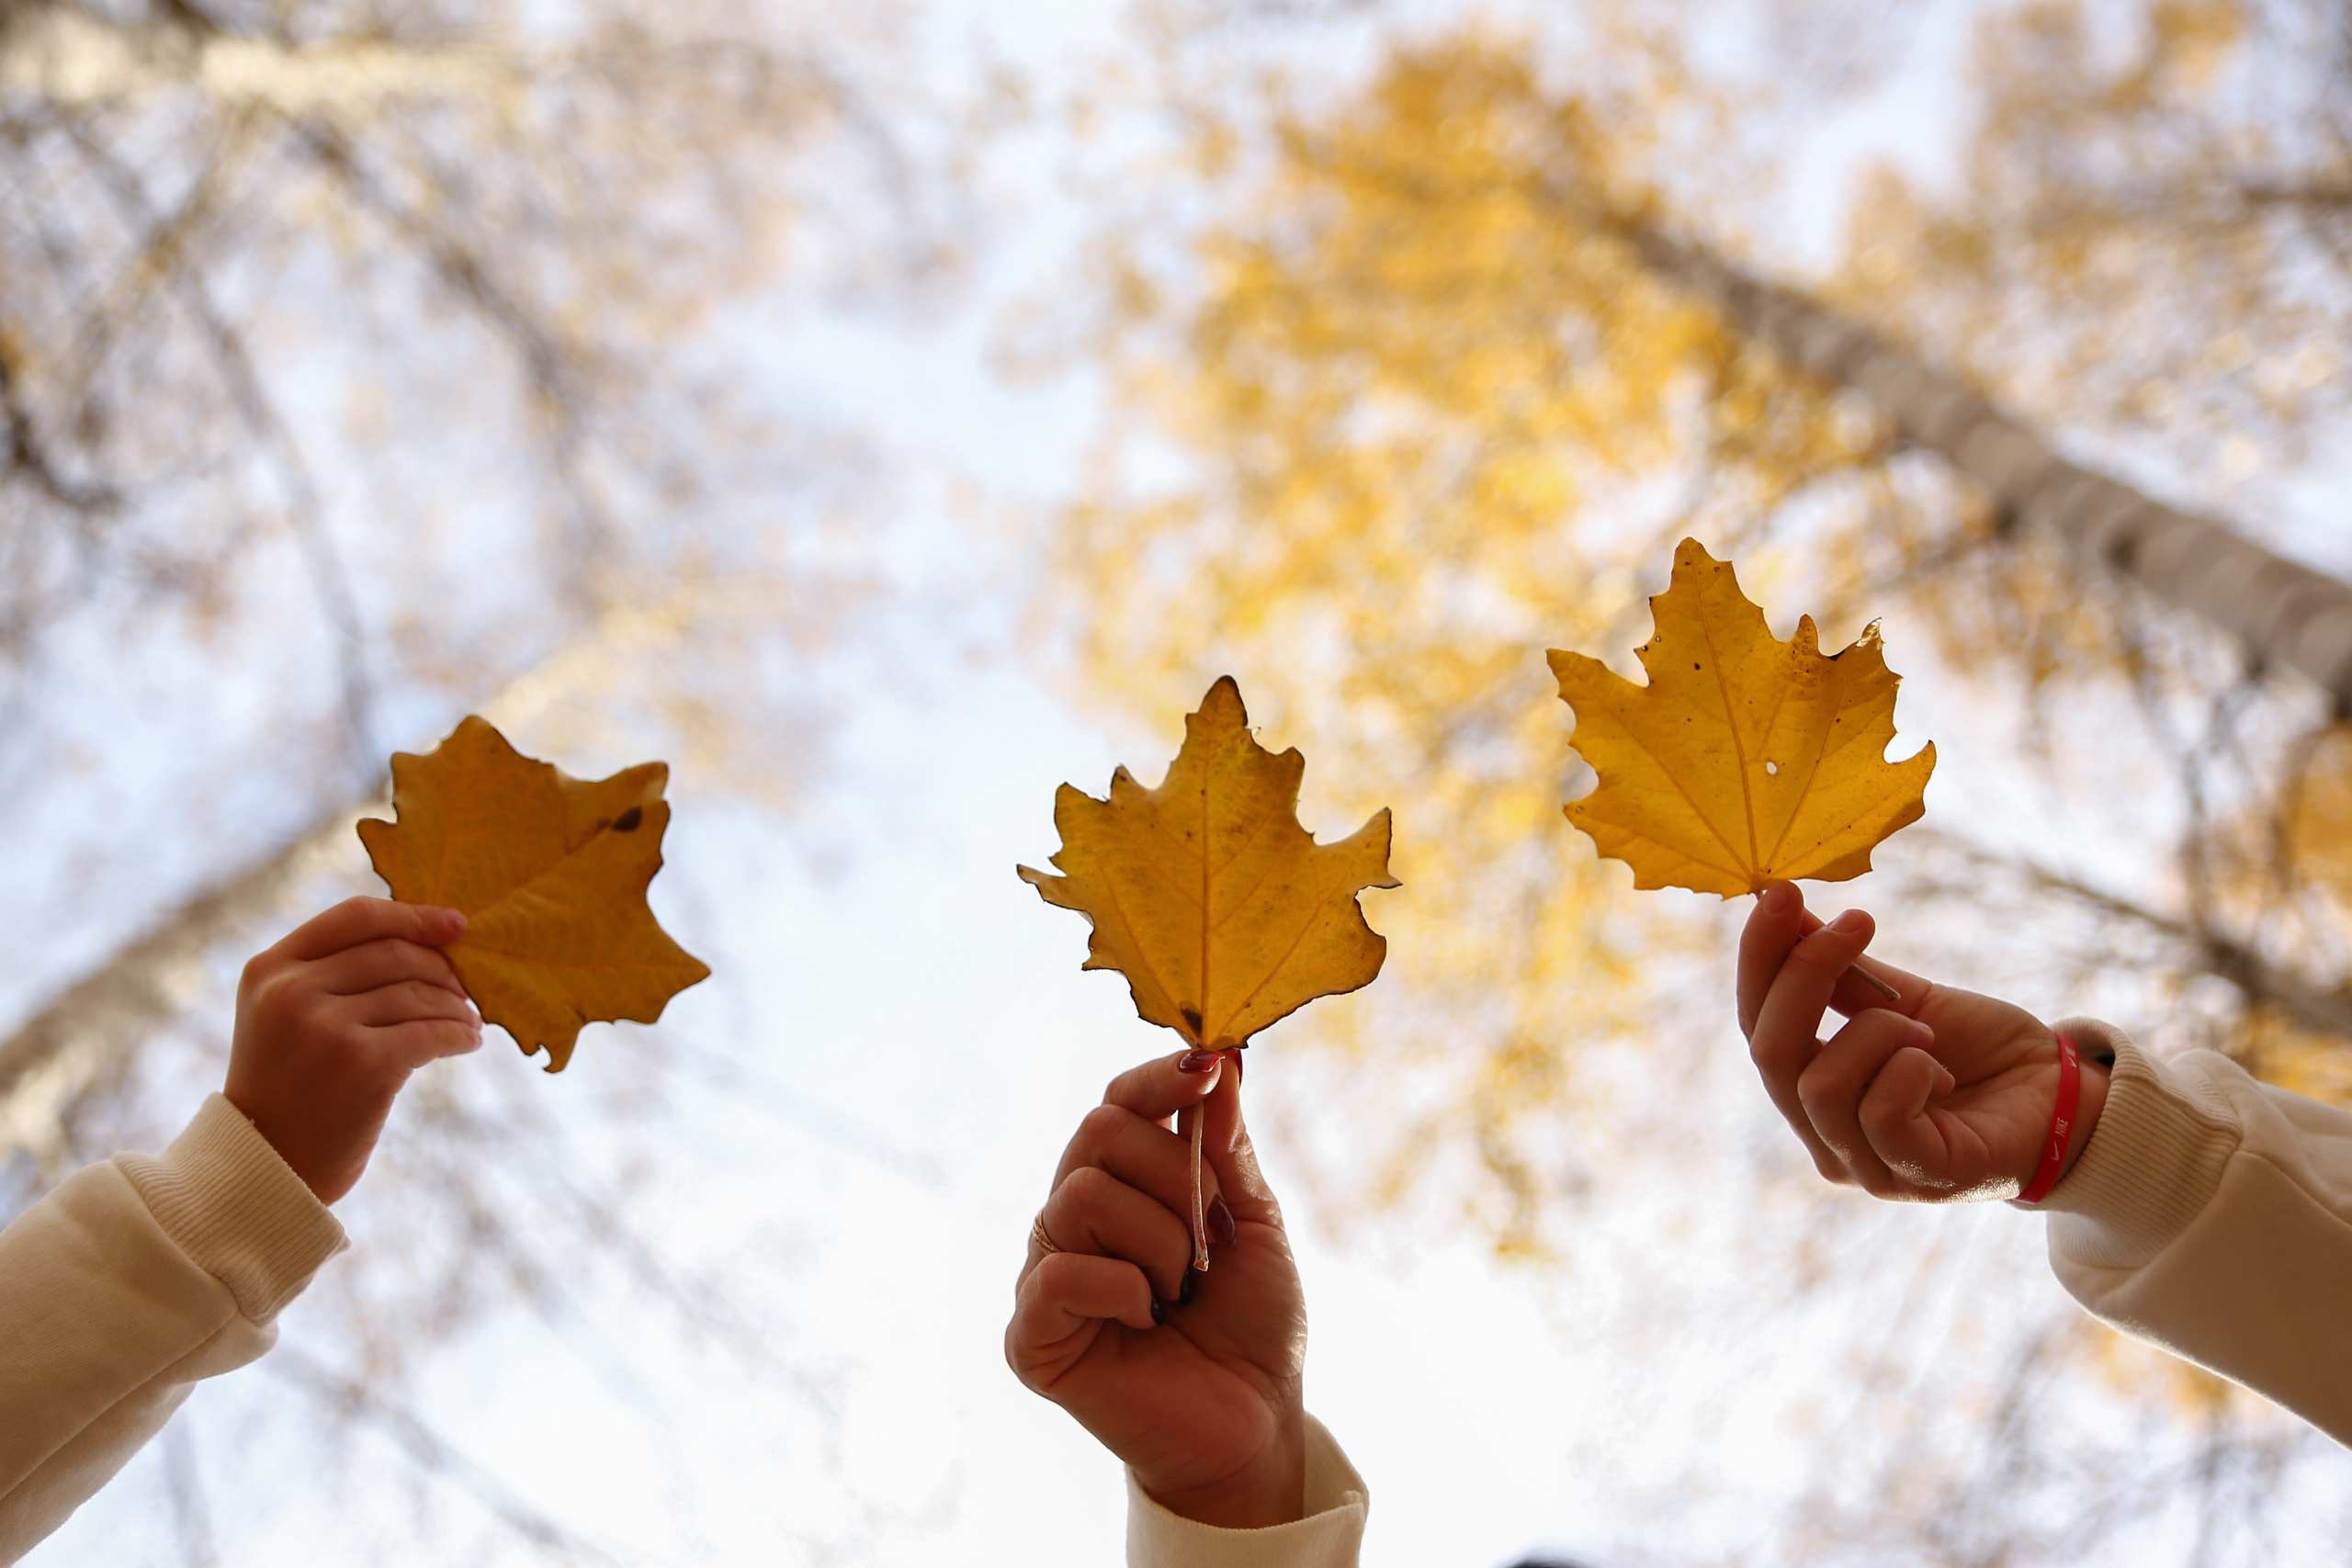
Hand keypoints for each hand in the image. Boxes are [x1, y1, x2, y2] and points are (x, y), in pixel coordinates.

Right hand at [225, 897, 482, 1203]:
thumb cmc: (287, 1090)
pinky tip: (468, 1042)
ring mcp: (325, 1027)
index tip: (457, 923)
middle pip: (395, 953)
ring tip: (469, 1020)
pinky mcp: (362, 1064)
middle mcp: (292, 991)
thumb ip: (330, 975)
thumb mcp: (283, 1018)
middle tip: (464, 988)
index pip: (355, 916)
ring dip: (455, 1007)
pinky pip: (431, 1033)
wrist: (266, 1168)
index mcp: (270, 969)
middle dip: (441, 968)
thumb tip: (424, 942)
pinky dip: (459, 1035)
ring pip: (417, 995)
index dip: (413, 915)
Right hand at [1006, 1049, 1306, 1528]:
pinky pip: (1058, 1272)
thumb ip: (1228, 1149)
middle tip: (1210, 1238)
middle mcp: (1074, 1217)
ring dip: (1159, 1241)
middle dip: (1175, 1175)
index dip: (1156, 1079)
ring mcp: (1047, 1271)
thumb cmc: (1251, 1325)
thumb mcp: (1257, 1224)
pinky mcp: (1031, 1334)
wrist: (1254, 1423)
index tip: (1205, 1072)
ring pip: (1083, 1195)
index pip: (1116, 1102)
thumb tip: (1216, 1061)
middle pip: (1097, 1131)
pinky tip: (1145, 1320)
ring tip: (1180, 1291)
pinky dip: (1120, 1289)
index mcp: (1124, 1184)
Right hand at [1738, 882, 2106, 1201]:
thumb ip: (1843, 975)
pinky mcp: (1914, 1177)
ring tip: (1925, 1031)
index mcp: (1812, 1092)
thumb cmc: (1982, 1053)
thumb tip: (1787, 912)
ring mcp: (1864, 1166)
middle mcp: (1824, 1137)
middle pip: (1770, 1053)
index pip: (1756, 1026)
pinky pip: (1881, 1113)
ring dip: (1879, 1032)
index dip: (1760, 958)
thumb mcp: (1907, 1002)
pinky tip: (1940, 1068)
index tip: (1781, 893)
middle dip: (1803, 976)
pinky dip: (1910, 1069)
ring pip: (1820, 1084)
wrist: (2065, 1097)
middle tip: (1855, 922)